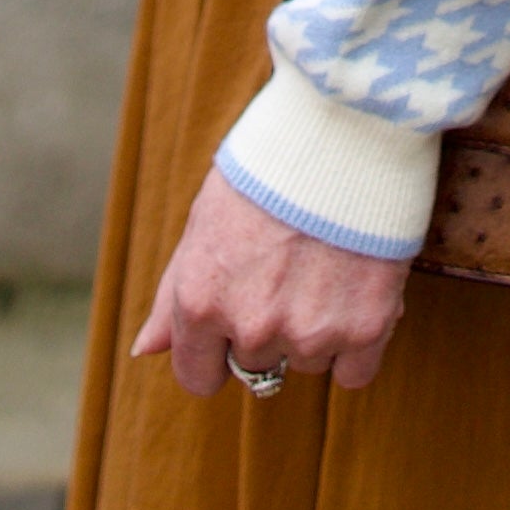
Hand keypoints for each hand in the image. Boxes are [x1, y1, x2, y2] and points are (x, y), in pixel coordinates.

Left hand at [131, 163, 410, 399]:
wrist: (343, 132)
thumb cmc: (268, 170)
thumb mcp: (204, 224)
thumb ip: (173, 297)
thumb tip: (144, 350)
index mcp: (200, 303)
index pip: (198, 377)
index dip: (215, 355)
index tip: (235, 330)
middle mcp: (251, 328)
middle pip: (258, 366)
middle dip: (270, 329)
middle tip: (289, 272)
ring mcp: (310, 332)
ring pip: (308, 362)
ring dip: (317, 330)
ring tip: (326, 267)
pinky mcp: (366, 328)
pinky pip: (354, 373)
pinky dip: (357, 342)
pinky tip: (356, 294)